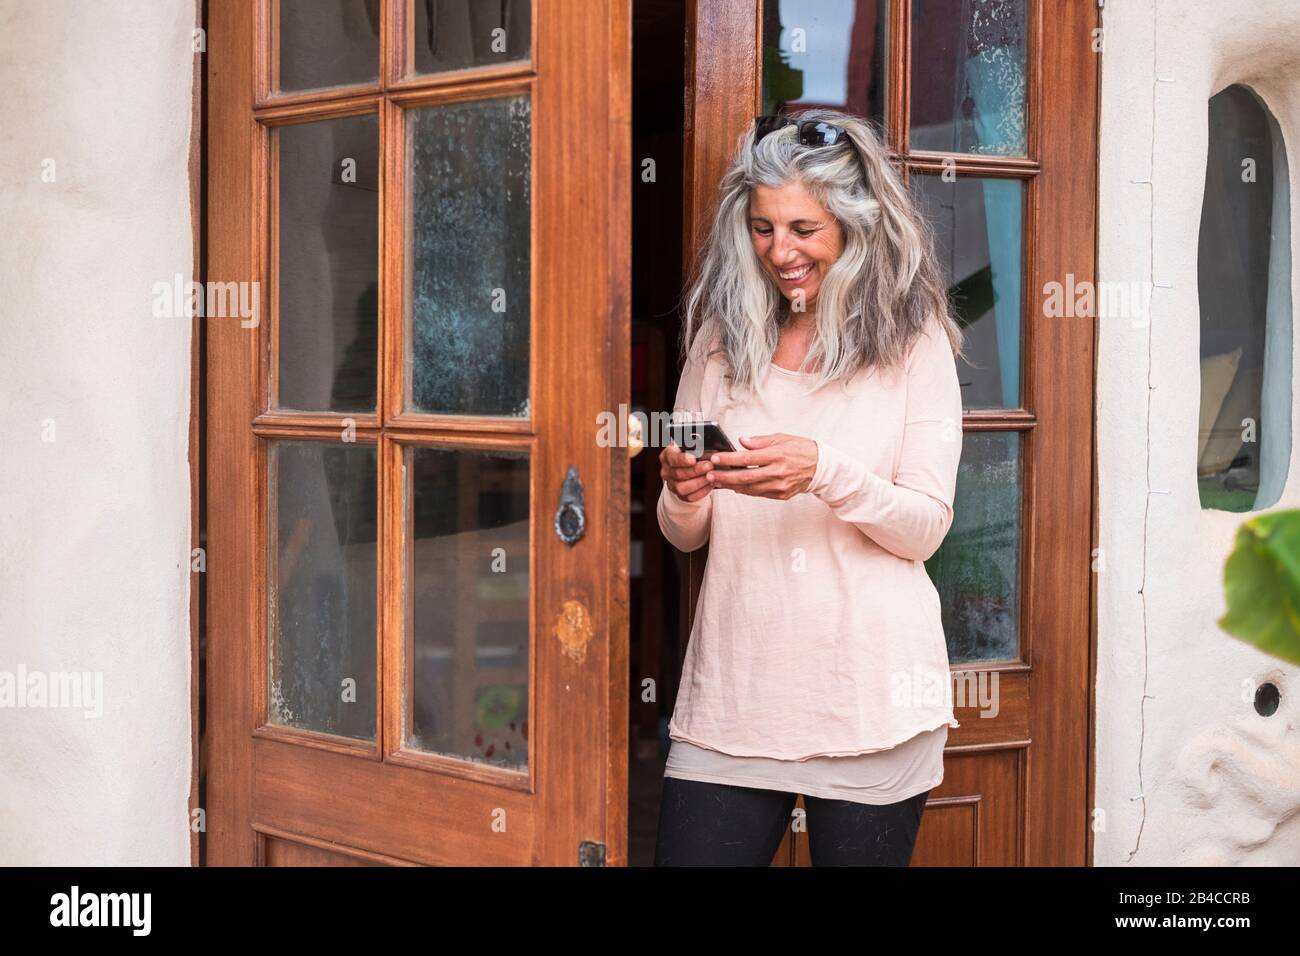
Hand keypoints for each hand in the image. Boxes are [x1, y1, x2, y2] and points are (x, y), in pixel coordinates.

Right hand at [660, 441, 713, 501]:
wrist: (688, 468)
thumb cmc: (691, 454)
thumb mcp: (690, 446)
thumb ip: (694, 444)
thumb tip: (705, 444)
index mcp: (667, 456)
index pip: (672, 457)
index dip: (682, 459)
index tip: (693, 459)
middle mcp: (666, 471)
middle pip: (678, 473)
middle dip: (696, 470)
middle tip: (709, 466)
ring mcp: (671, 484)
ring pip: (682, 487)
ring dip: (699, 482)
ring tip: (711, 476)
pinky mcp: (679, 495)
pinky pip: (689, 497)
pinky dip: (701, 491)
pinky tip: (710, 484)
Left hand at [704, 433, 818, 499]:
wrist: (820, 467)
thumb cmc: (801, 449)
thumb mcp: (781, 438)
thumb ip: (759, 442)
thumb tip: (742, 442)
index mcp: (776, 455)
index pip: (747, 458)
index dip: (729, 460)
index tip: (716, 459)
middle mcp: (777, 472)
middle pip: (745, 477)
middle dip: (725, 476)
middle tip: (710, 475)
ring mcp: (779, 485)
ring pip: (750, 488)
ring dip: (731, 486)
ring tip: (717, 482)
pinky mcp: (780, 494)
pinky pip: (758, 493)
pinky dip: (745, 490)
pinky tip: (734, 487)